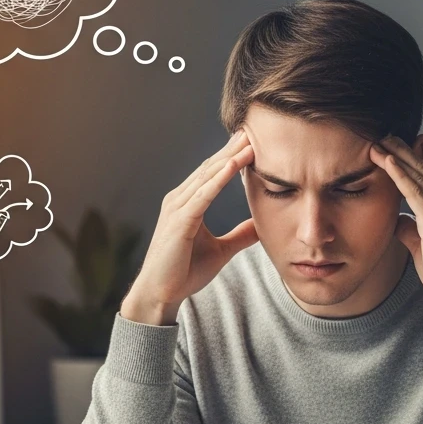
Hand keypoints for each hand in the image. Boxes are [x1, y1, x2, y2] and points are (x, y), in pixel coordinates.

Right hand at [121, 130, 257, 324]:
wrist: (161, 294)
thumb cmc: (184, 272)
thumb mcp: (222, 250)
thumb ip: (240, 235)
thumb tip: (261, 225)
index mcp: (188, 203)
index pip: (213, 172)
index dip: (233, 156)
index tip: (254, 140)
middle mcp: (179, 199)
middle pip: (211, 167)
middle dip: (232, 148)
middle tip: (253, 129)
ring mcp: (177, 208)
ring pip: (207, 176)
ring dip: (230, 157)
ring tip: (250, 140)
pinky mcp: (179, 221)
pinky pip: (202, 195)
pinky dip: (219, 179)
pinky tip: (234, 165)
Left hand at [370, 136, 422, 332]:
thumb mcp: (422, 245)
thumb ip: (410, 228)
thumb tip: (396, 218)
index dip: (407, 159)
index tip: (389, 146)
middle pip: (422, 169)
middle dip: (400, 150)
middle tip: (381, 133)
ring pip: (418, 175)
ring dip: (396, 157)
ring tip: (377, 141)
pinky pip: (414, 192)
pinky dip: (399, 175)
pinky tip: (386, 161)